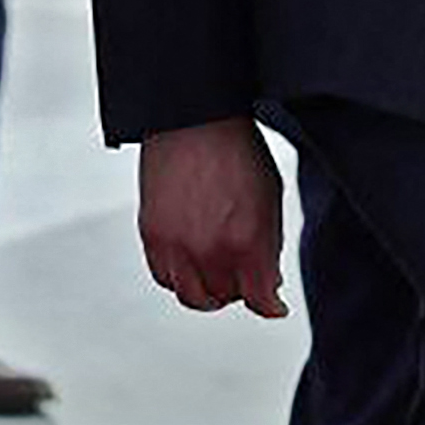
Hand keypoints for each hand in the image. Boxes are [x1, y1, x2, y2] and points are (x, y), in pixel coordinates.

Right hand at [137, 117, 288, 317]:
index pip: (260, 301)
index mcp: (247, 243)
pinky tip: (190, 261)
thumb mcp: (270, 201)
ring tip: (216, 272)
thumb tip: (267, 282)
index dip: (270, 304)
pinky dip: (178, 276)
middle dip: (239, 289)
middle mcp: (209, 251)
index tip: (272, 303)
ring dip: (207, 290)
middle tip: (243, 275)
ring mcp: (176, 245)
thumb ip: (269, 248)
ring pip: (191, 295)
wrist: (195, 119)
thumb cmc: (237, 152)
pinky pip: (164, 276)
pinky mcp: (151, 234)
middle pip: (226, 298)